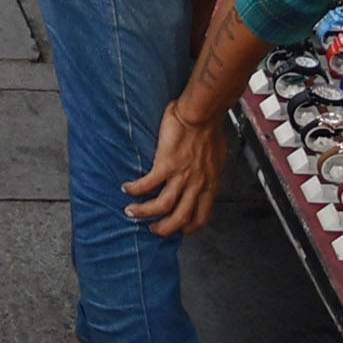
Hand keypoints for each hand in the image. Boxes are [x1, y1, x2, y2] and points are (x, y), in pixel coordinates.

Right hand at [125, 102, 225, 234]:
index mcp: (209, 183)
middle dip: (164, 228)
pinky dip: (135, 189)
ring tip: (132, 212)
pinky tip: (127, 188)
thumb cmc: (209, 129)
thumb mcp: (215, 158)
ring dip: (144, 212)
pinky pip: (148, 184)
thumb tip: (201, 175)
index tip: (180, 229)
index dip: (189, 227)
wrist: (202, 114)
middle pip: (180, 218)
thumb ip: (207, 172)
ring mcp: (181, 176)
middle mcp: (196, 184)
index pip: (202, 216)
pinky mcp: (166, 164)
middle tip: (153, 229)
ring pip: (162, 206)